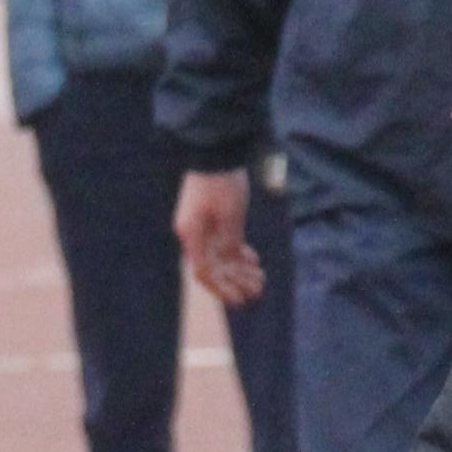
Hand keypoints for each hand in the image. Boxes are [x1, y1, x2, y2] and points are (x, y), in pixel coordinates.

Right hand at [175, 168, 263, 307]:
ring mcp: (203, 227)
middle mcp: (194, 234)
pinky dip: (238, 253)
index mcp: (192, 234)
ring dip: (239, 270)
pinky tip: (253, 261)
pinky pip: (224, 242)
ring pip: (221, 257)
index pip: (204, 272)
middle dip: (235, 282)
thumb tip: (232, 264)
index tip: (240, 299)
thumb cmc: (221, 182)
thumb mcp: (230, 214)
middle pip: (213, 268)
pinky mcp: (212, 218)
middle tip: (257, 291)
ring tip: (259, 279)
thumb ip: (230, 241)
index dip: (222, 289)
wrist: (215, 152)